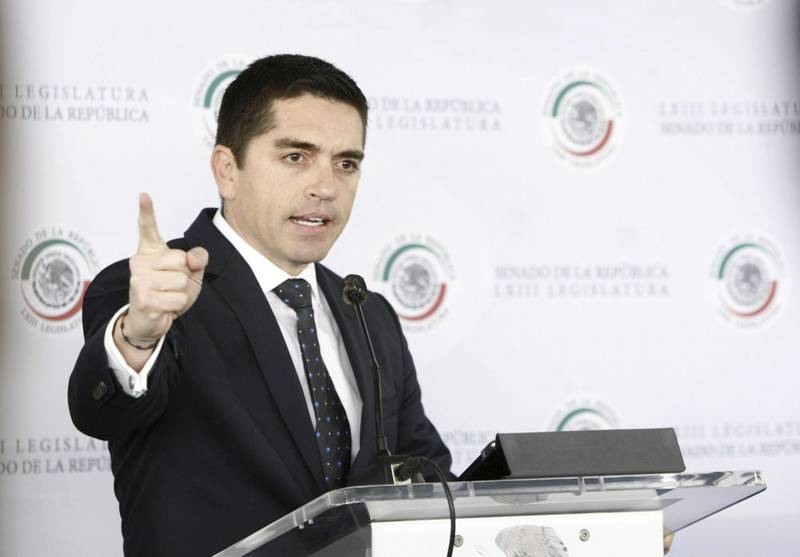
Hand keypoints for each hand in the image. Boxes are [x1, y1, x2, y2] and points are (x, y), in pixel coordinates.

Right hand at [121, 193, 207, 349]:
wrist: (151, 320)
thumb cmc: (169, 292)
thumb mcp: (190, 273)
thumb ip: (197, 259)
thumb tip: (194, 258)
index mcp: (150, 251)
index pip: (148, 228)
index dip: (146, 211)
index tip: (144, 195)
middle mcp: (139, 262)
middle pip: (181, 260)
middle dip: (185, 276)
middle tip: (170, 286)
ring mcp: (138, 279)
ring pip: (181, 281)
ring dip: (181, 293)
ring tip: (166, 296)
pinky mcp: (143, 298)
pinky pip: (178, 298)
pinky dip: (177, 305)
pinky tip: (164, 307)